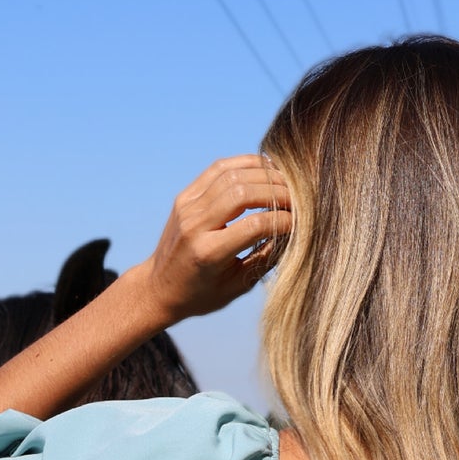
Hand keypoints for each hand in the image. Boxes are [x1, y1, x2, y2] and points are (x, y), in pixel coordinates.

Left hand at [140, 156, 292, 323]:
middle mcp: (195, 225)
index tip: (300, 222)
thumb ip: (264, 260)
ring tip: (285, 183)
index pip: (255, 225)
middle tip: (298, 199)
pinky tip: (264, 169)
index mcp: (208, 253)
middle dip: (277, 192)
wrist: (158, 287)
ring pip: (231, 175)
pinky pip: (218, 169)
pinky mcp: (185, 196)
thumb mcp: (236, 287)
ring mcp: (187, 207)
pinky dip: (244, 164)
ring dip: (264, 174)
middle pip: (243, 193)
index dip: (284, 220)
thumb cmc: (200, 295)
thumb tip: (293, 232)